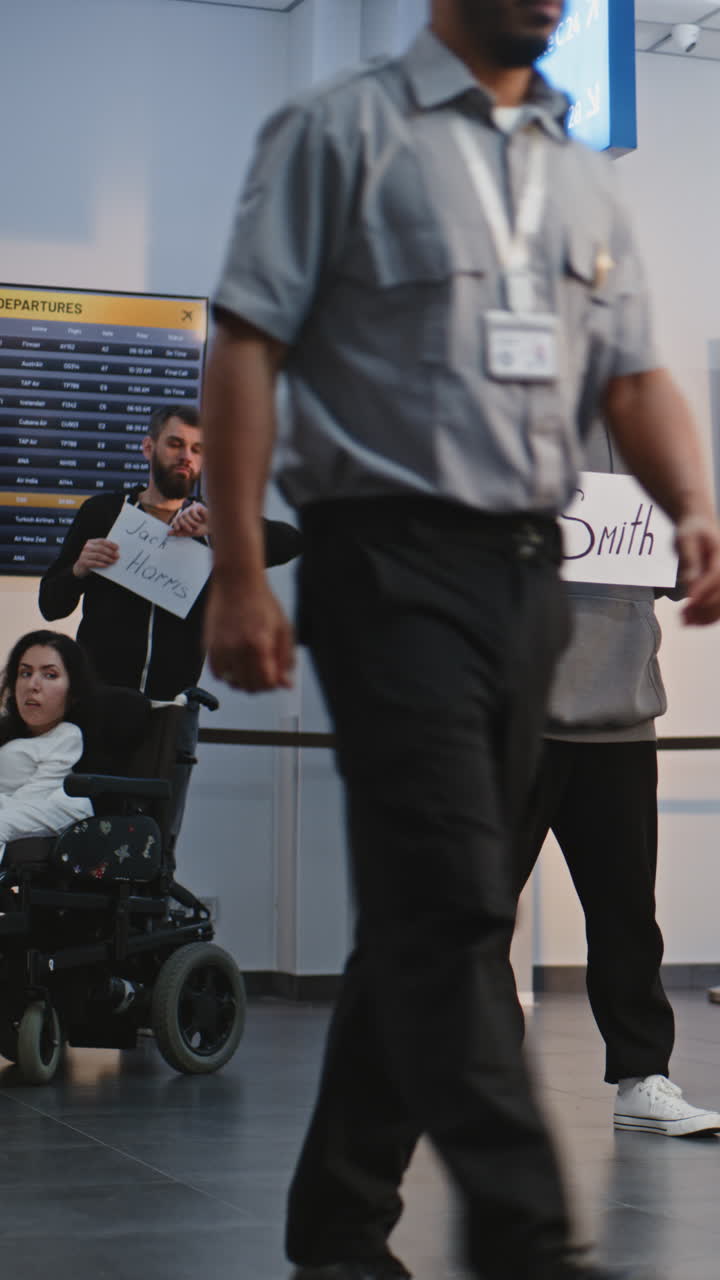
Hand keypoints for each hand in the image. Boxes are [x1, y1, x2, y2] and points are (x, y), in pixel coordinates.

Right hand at [72, 538, 119, 577]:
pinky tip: (106, 565)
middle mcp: (87, 547)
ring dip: (107, 558)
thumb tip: (115, 551)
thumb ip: (103, 550)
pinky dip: (101, 564)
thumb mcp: (96, 552)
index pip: (101, 541)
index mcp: (91, 542)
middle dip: (110, 552)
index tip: (117, 548)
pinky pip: (94, 563)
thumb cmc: (91, 559)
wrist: (80, 568)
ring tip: (113, 561)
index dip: (110, 544)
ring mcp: (84, 554)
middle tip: (117, 556)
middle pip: (101, 548)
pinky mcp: (83, 562)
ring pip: (98, 555)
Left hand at [169, 502, 208, 537]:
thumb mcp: (190, 532)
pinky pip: (192, 511)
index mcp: (184, 519)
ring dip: (192, 522)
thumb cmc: (202, 529)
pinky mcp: (197, 506)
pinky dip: (196, 517)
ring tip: (197, 525)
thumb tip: (168, 533)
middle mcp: (186, 513)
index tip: (177, 528)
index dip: (175, 524)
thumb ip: (179, 533)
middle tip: (191, 530)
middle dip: (185, 525)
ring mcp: (191, 509)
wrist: (213, 526)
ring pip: (185, 515)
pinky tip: (201, 519)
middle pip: (179, 517)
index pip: (176, 520)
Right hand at [205, 577, 294, 691]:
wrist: (237, 582)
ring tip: (250, 667)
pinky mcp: (209, 646)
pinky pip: (217, 674)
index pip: (266, 683)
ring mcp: (221, 648)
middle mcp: (238, 649)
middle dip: (260, 684)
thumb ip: (286, 659)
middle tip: (264, 673)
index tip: (276, 678)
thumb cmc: (261, 601)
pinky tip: (235, 664)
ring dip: (243, 681)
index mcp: (260, 645)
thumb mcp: (283, 629)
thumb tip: (286, 683)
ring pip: (232, 682)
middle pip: (249, 686)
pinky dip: (227, 674)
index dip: (274, 684)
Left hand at [676, 515, 719, 624]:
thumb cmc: (691, 531)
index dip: (704, 588)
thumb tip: (690, 582)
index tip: (689, 600)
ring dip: (705, 616)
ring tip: (684, 622)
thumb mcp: (685, 540)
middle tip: (681, 617)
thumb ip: (689, 560)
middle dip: (703, 607)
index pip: (717, 573)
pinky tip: (692, 621)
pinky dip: (708, 616)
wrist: (700, 525)